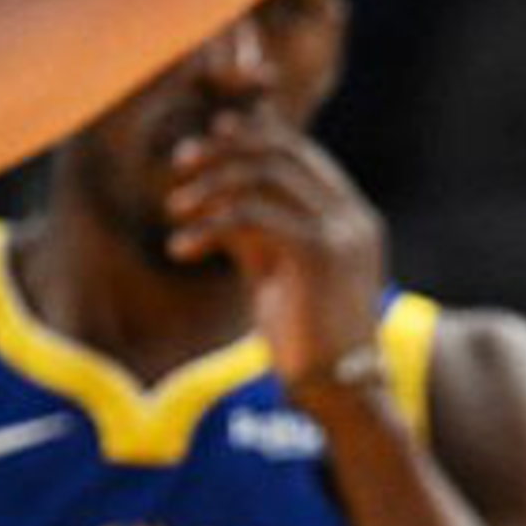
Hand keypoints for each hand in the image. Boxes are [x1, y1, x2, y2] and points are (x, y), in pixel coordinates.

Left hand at [163, 107, 388, 383]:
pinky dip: (209, 226)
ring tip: (174, 208)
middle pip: (282, 152)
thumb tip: (217, 194)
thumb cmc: (307, 337)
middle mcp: (351, 216)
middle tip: (179, 162)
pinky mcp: (317, 254)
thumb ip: (258, 229)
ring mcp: (340, 231)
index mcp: (350, 215)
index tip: (209, 135)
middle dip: (224, 149)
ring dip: (211, 184)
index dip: (252, 135)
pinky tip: (180, 248)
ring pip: (264, 176)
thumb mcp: (278, 271)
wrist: (340, 390)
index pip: (299, 152)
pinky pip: (252, 215)